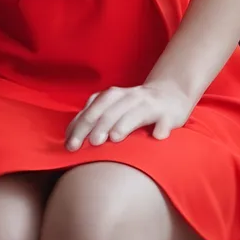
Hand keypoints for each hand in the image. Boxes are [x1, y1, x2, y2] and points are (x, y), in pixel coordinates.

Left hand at [65, 80, 192, 150]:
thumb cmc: (134, 107)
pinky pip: (164, 120)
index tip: (71, 145)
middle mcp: (130, 97)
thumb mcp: (112, 107)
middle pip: (111, 109)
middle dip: (99, 124)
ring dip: (125, 123)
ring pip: (136, 111)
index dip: (81, 126)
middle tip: (91, 143)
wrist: (171, 94)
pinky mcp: (169, 114)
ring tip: (115, 138)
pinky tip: (157, 136)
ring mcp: (150, 104)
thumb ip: (93, 118)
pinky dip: (161, 127)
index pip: (93, 108)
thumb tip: (68, 137)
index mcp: (114, 96)